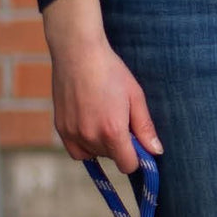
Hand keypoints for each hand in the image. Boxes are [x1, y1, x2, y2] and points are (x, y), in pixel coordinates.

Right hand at [42, 0, 161, 172]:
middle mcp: (90, 136)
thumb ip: (145, 128)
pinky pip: (76, 151)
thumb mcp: (136, 98)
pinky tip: (91, 127)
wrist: (77, 52)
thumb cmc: (111, 72)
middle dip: (120, 146)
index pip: (128, 165)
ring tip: (104, 118)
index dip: (137, 157)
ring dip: (102, 145)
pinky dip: (85, 145)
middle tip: (119, 120)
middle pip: (112, 158)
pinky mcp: (60, 127)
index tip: (138, 144)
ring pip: (94, 154)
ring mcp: (72, 132)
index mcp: (112, 132)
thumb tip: (156, 152)